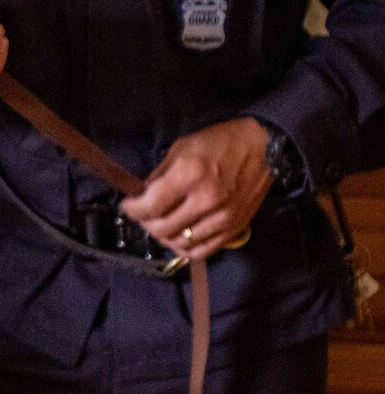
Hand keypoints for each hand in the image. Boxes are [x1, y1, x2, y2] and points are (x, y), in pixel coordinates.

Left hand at [119, 117, 271, 260]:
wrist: (265, 148)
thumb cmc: (222, 142)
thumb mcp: (183, 147)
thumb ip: (160, 174)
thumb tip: (142, 194)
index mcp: (190, 175)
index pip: (151, 206)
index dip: (132, 209)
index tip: (127, 205)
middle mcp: (206, 200)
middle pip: (162, 228)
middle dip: (145, 223)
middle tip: (143, 215)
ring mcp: (222, 218)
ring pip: (180, 243)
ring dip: (164, 236)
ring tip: (161, 225)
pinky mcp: (234, 228)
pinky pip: (203, 250)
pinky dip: (186, 248)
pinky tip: (179, 238)